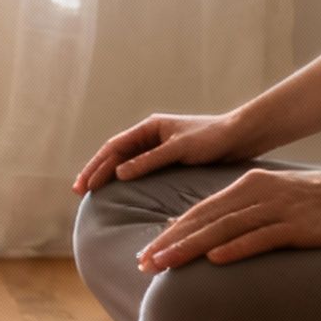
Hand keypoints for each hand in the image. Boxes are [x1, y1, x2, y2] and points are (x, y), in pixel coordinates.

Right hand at [72, 112, 263, 194]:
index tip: (84, 185)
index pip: (114, 148)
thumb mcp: (179, 149)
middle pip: (115, 154)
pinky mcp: (170, 159)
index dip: (97, 166)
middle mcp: (151, 135)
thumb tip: (119, 173)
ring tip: (93, 192)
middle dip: (96, 171)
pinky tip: (121, 192)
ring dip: (109, 176)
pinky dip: (128, 179)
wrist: (241, 136)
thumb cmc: (212, 138)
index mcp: (150, 127)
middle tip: (79, 192)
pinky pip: (141, 169)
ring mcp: (159, 147)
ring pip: (126, 162)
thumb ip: (149, 161)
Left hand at [138, 164, 320, 270]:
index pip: (199, 213)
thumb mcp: (266, 199)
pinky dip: (235, 248)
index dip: (170, 233)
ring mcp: (274, 210)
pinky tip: (214, 260)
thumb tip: (206, 238)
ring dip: (191, 248)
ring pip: (224, 230)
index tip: (146, 253)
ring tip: (166, 264)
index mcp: (243, 188)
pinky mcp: (295, 226)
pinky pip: (260, 238)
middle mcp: (253, 196)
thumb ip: (237, 214)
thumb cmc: (308, 201)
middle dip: (170, 243)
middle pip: (204, 221)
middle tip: (143, 264)